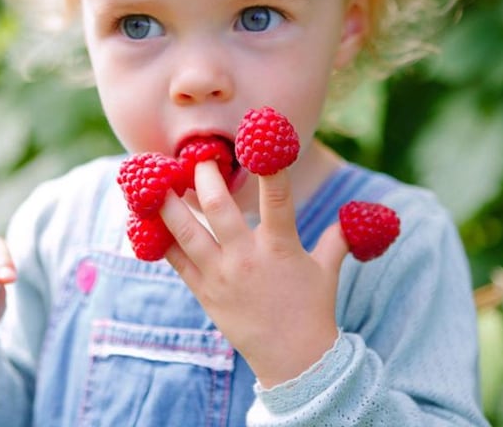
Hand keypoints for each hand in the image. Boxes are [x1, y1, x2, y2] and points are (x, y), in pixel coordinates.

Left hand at [161, 162, 348, 387]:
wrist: (295, 363)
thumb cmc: (313, 311)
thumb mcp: (327, 270)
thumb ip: (336, 239)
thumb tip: (355, 218)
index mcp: (281, 246)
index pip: (277, 197)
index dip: (269, 166)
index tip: (259, 139)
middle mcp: (246, 257)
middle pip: (218, 208)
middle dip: (205, 176)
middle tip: (198, 157)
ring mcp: (221, 276)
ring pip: (186, 232)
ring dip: (168, 203)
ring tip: (155, 179)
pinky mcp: (204, 293)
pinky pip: (175, 261)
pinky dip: (160, 239)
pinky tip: (146, 219)